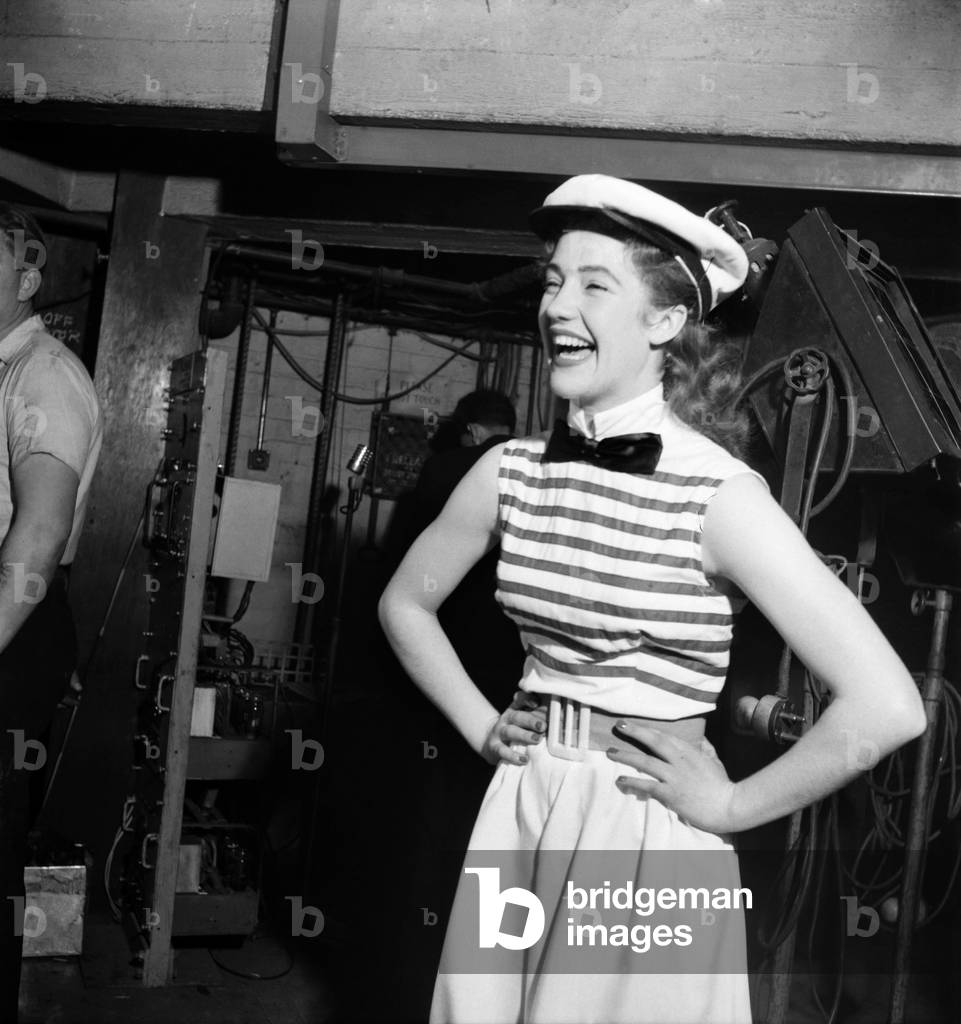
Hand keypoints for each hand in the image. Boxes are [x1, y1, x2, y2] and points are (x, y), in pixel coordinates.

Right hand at [481, 690, 546, 765]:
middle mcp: (507, 718)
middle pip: (517, 716)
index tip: (537, 703)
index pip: (519, 699)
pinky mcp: (494, 747)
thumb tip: (562, 719)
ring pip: (510, 731)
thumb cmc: (517, 730)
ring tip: (538, 740)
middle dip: (531, 720)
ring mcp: (499, 732)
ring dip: (524, 735)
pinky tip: (524, 759)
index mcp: (515, 709)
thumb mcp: (525, 720)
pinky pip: (502, 751)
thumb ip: (540, 717)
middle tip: (543, 726)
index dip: (527, 699)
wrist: (492, 742)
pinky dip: (513, 756)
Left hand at [606, 723, 737, 833]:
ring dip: (626, 756)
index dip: (646, 729)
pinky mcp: (671, 794)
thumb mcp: (714, 761)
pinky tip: (620, 780)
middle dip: (635, 732)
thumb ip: (705, 748)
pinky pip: (648, 785)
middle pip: (654, 742)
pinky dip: (632, 782)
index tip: (631, 724)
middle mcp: (680, 761)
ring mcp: (675, 777)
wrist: (730, 807)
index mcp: (689, 751)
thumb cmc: (722, 785)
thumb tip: (700, 738)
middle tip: (618, 726)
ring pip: (646, 762)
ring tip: (610, 752)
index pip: (664, 736)